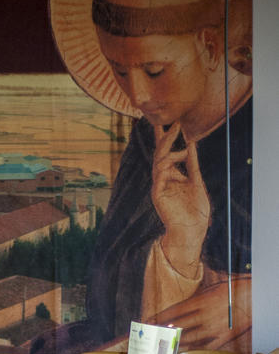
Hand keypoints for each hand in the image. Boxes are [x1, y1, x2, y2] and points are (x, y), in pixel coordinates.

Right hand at [151, 123, 209, 278]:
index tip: (169, 121)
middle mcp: (164, 180)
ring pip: (159, 163)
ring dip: (170, 149)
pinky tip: (178, 159)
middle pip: (160, 154)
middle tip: (175, 123)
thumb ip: (192, 164)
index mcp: (173, 176)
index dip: (165, 137)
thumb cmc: (195, 211)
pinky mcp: (158, 196)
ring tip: (181, 143)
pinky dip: (166, 166)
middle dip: (166, 137)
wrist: (191, 232)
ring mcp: (160, 187)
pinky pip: (159, 177)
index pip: (166, 153)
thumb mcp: (196, 182)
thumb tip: (191, 144)